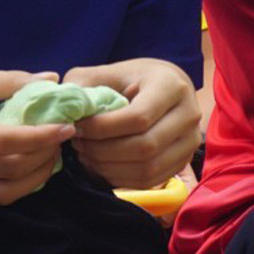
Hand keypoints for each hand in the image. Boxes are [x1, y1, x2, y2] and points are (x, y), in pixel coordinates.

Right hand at [0, 68, 72, 207]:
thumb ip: (4, 81)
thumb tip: (50, 79)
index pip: (2, 141)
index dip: (40, 138)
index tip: (66, 128)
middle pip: (6, 170)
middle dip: (43, 157)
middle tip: (60, 141)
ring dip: (33, 179)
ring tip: (47, 158)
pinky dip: (8, 189)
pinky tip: (21, 170)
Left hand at [64, 58, 199, 189]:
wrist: (164, 88)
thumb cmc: (131, 79)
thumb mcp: (106, 73)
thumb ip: (82, 85)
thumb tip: (63, 109)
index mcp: (171, 86)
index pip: (138, 117)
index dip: (102, 128)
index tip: (77, 127)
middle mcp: (190, 114)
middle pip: (145, 147)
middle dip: (103, 150)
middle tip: (79, 144)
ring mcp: (190, 141)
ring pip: (147, 168)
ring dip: (109, 167)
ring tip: (87, 155)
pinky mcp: (184, 160)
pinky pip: (149, 180)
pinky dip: (120, 178)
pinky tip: (102, 165)